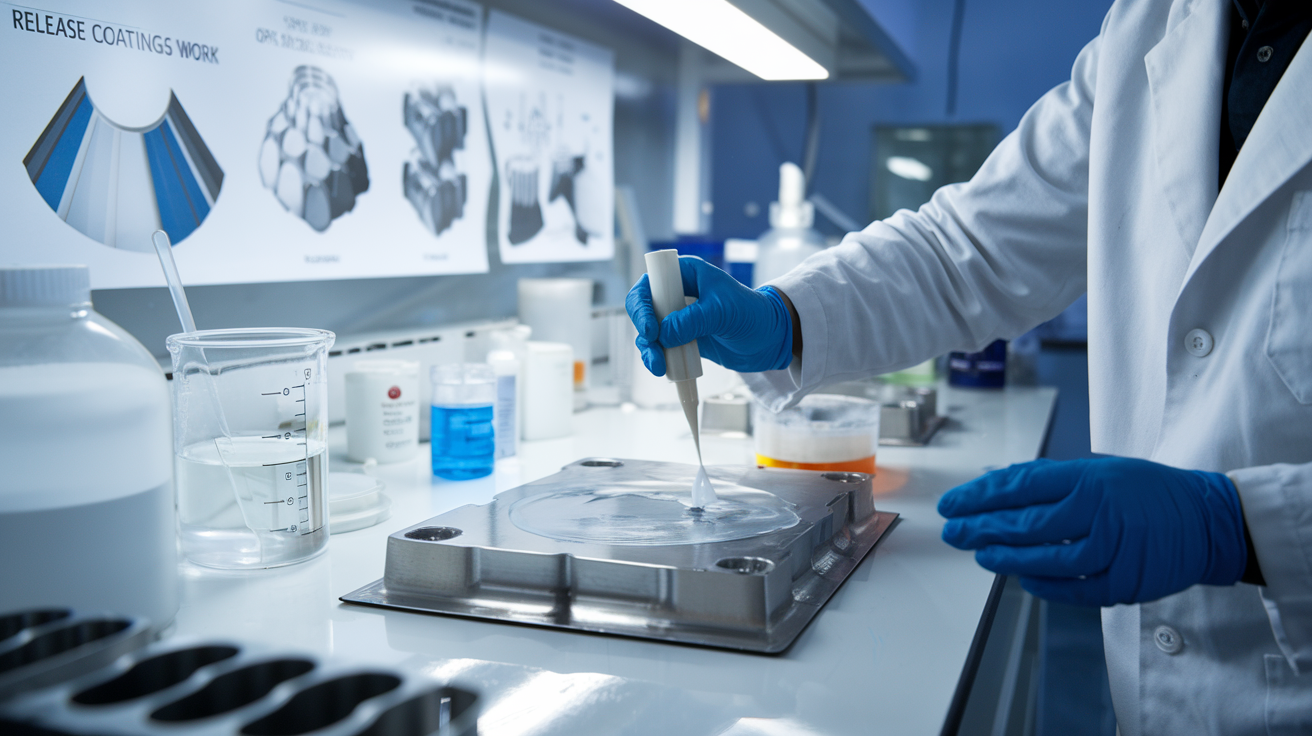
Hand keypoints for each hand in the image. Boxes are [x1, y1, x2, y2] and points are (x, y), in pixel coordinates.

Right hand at [625, 256, 792, 374]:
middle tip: (653, 344)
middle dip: (643, 328)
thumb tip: (662, 335)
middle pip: (643, 308)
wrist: (770, 339)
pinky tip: (665, 369)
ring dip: (648, 350)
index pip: (650, 283)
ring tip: (659, 366)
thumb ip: (691, 321)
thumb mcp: (722, 312)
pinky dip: (658, 359)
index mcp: (686, 274)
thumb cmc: (752, 313)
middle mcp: (677, 294)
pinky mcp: (682, 340)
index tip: (653, 327)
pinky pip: (661, 349)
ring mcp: (678, 318)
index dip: (643, 303)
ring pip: (649, 332)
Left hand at [938, 457, 1248, 606]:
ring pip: (1045, 559)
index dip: (980, 496)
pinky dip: (1044, 585)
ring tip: (980, 554)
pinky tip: (1022, 578)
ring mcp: (1114, 549)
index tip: (953, 504)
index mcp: (1089, 478)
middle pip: (1025, 523)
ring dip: (1006, 558)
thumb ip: (1052, 481)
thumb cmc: (1147, 492)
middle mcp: (1099, 511)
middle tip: (954, 532)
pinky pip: (1074, 588)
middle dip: (981, 528)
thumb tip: (997, 487)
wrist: (1207, 520)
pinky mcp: (1125, 581)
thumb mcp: (1100, 470)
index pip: (1020, 486)